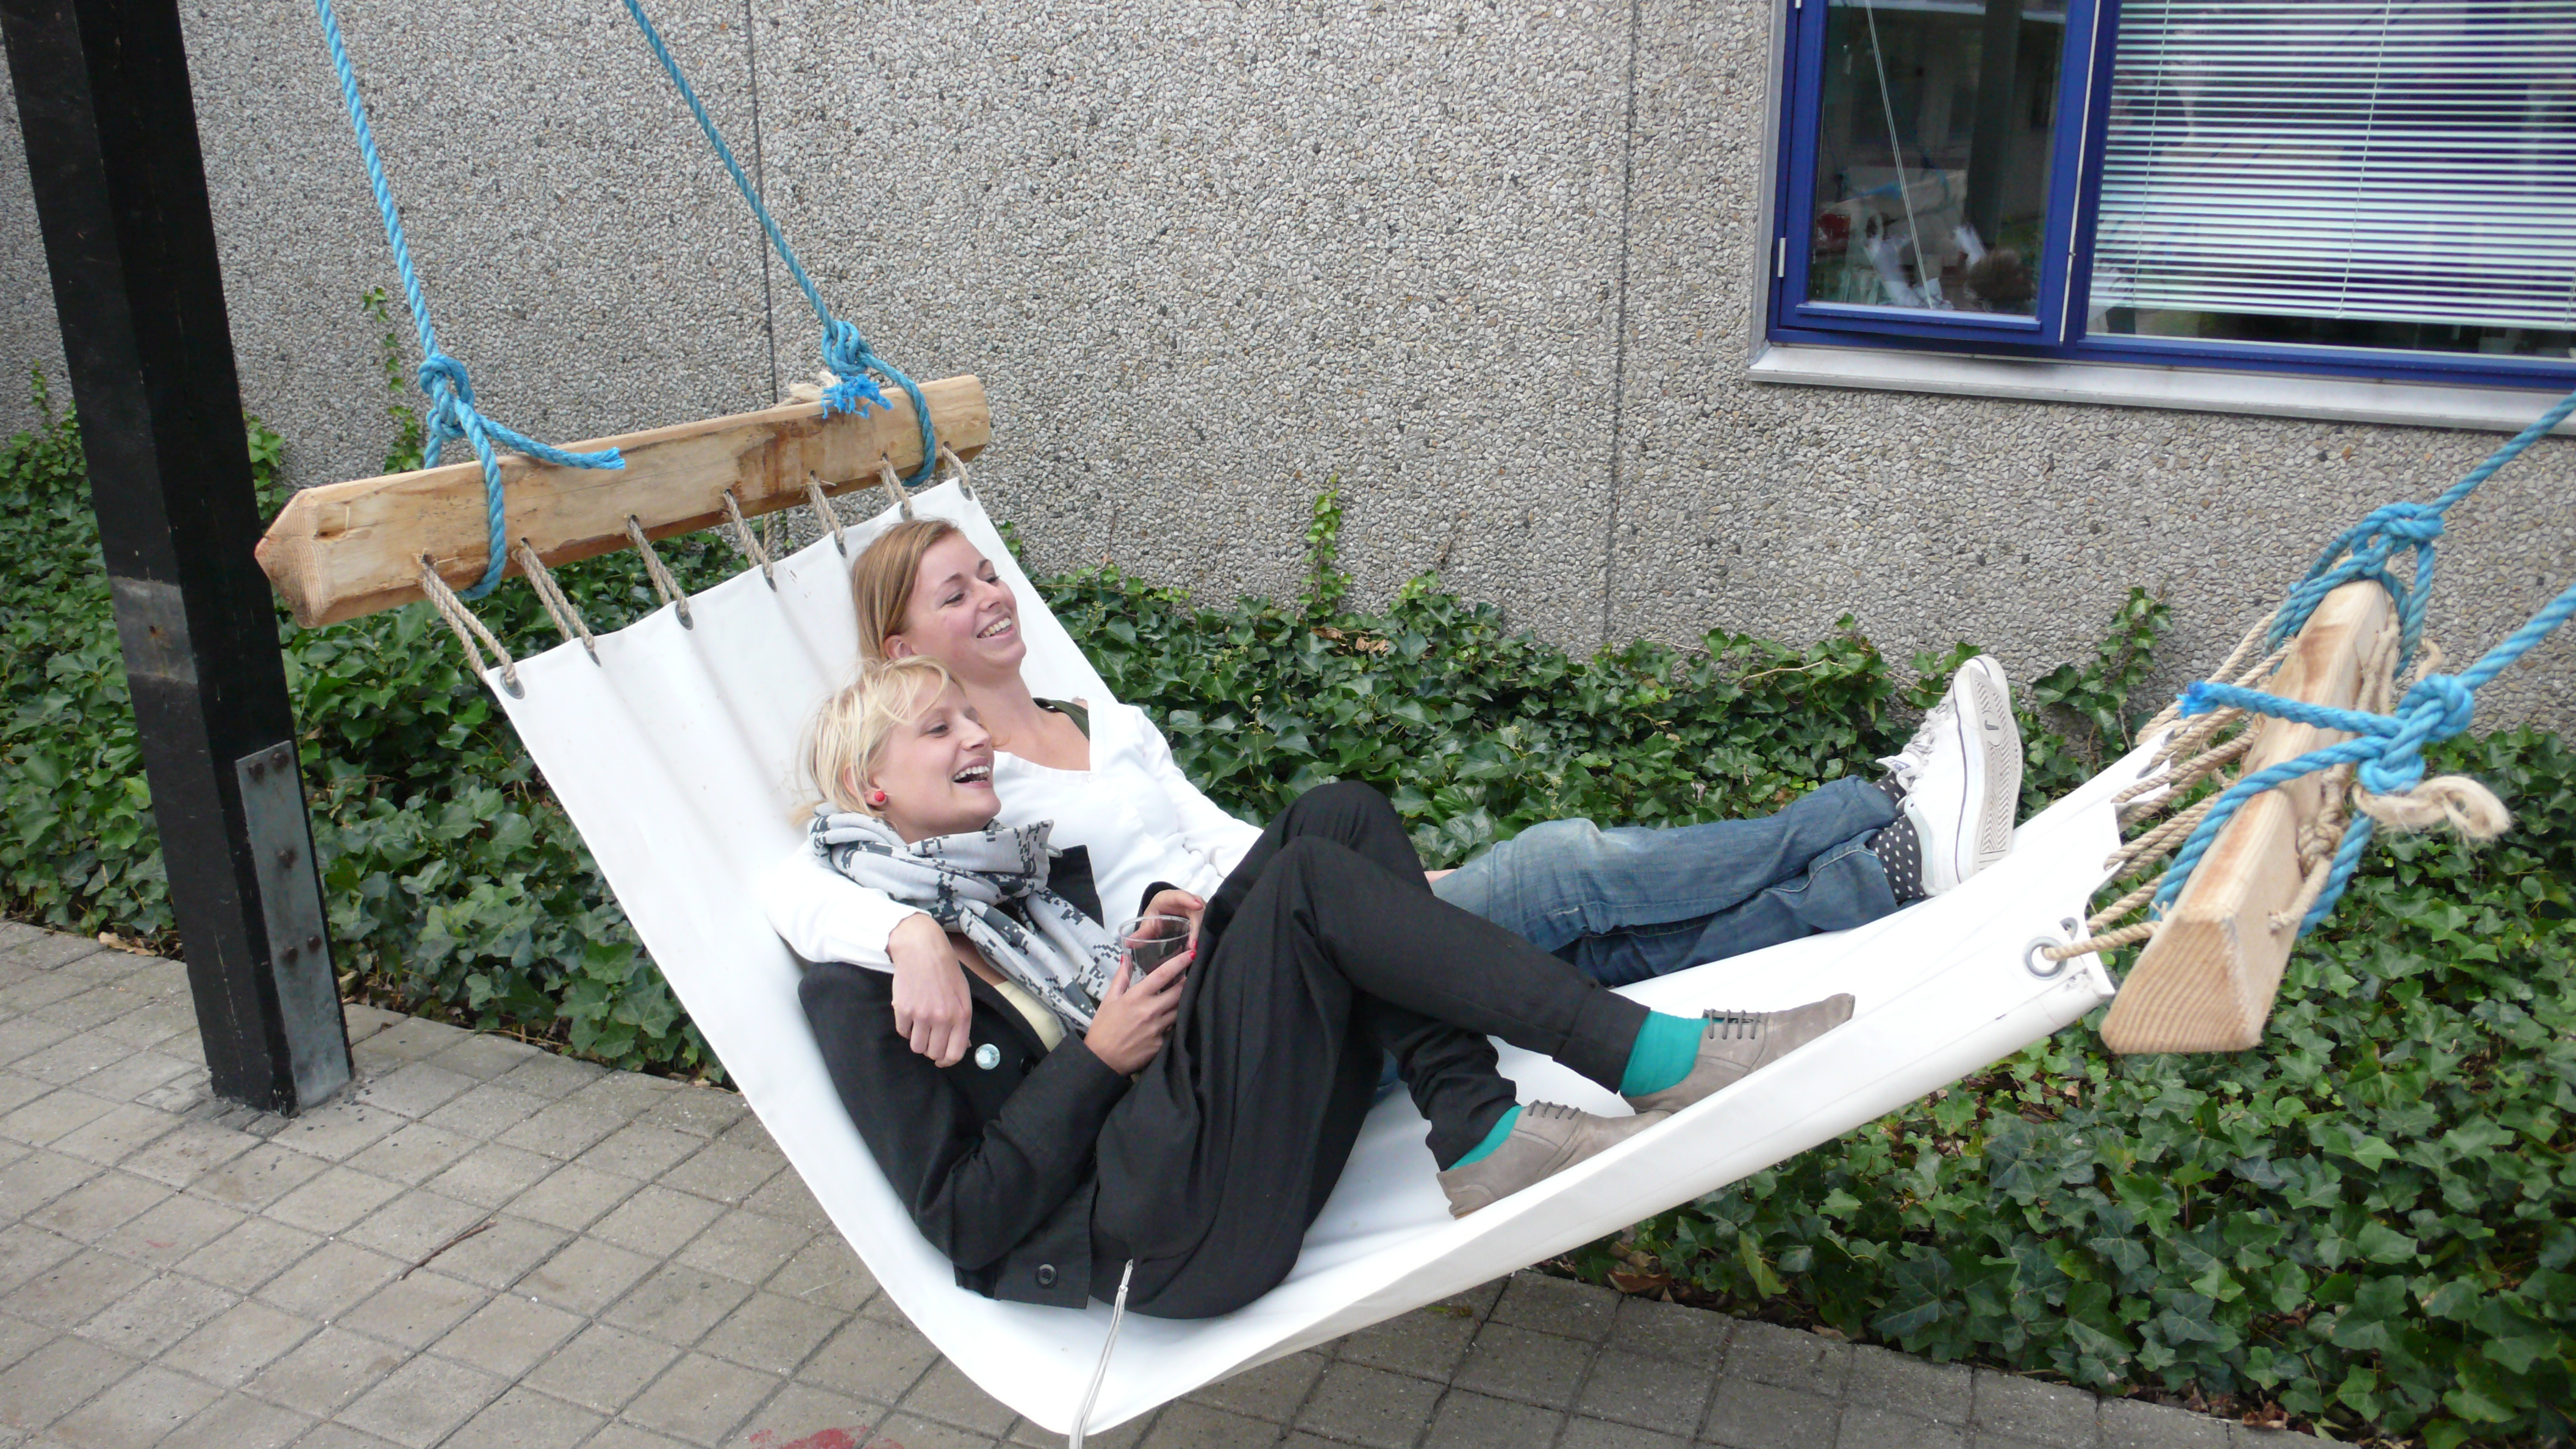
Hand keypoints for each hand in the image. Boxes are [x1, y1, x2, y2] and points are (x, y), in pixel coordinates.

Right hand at [888, 913, 973, 1066]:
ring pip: (916, 1047)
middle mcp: (944, 1018)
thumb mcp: (963, 994)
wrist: (922, 949)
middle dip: (930, 1049)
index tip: (940, 1060)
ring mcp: (923, 1015)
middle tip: (928, 1037)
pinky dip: (905, 1027)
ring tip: (919, 1024)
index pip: (955, 1053)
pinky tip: (909, 1013)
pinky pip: (902, 1032)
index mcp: (962, 1015)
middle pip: (934, 1053)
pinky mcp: (904, 1010)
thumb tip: (963, 1044)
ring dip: (917, 1039)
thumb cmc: (945, 970)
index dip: (947, 1061)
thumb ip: (962, 1021)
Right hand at [1084, 952, 1188, 1074]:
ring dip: (1186, 1001)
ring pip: (1181, 1010)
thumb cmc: (1104, 1027)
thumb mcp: (1108, 1000)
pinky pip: (1175, 1029)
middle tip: (1194, 975)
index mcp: (1136, 997)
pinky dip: (1178, 1021)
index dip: (1180, 962)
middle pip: (1179, 991)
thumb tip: (1127, 958)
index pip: (1163, 974)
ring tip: (1190, 994)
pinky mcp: (1162, 1043)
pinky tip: (1179, 1017)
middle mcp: (1150, 1011)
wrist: (1102, 1060)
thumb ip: (1121, 978)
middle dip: (1189, 981)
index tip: (1191, 953)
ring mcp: (1158, 1028)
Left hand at [1139, 888, 1205, 952]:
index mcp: (1169, 897)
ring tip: (1196, 948)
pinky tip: (1201, 947)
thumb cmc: (1156, 913)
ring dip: (1201, 932)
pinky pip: (1206, 923)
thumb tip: (1129, 943)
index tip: (1197, 906)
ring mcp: (1196, 908)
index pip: (1180, 895)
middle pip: (1197, 908)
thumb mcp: (1148, 922)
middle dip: (1197, 925)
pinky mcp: (1200, 917)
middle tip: (1193, 943)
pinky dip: (1204, 935)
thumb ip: (1141, 932)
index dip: (1189, 899)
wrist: (1163, 915)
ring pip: (1204, 917)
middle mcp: (1185, 900)